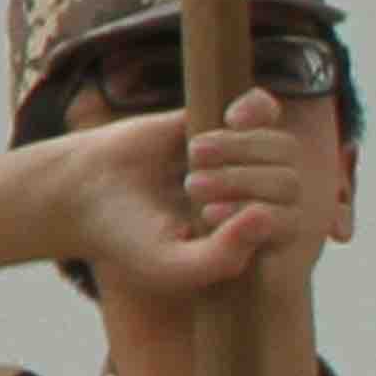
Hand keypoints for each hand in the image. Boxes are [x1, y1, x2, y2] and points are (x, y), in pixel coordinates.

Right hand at [32, 98, 340, 298]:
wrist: (83, 192)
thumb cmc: (127, 239)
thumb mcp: (173, 266)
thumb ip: (224, 257)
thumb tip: (267, 214)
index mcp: (250, 241)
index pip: (292, 224)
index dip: (257, 220)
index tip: (204, 218)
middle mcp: (252, 201)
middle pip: (288, 183)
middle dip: (241, 184)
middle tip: (191, 188)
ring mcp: (241, 161)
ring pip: (280, 147)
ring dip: (238, 152)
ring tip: (191, 162)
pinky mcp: (220, 122)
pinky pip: (266, 109)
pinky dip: (256, 110)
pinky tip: (227, 120)